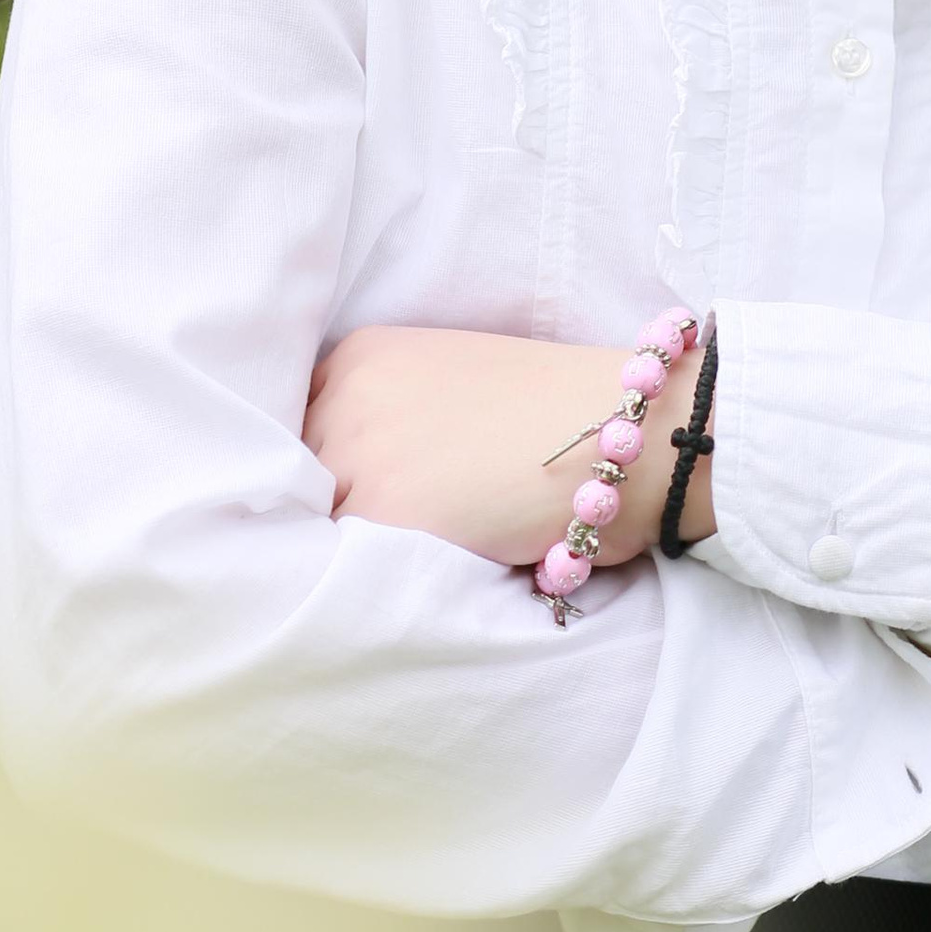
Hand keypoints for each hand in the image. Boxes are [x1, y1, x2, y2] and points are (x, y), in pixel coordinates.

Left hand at [305, 325, 702, 571]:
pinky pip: (352, 564)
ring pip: (325, 524)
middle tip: (403, 530)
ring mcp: (360, 453)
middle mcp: (348, 395)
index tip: (364, 491)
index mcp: (362, 355)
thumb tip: (349, 475)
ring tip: (421, 550)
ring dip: (360, 546)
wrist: (626, 429)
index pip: (303, 429)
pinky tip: (431, 565)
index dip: (335, 468)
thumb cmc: (559, 408)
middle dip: (345, 507)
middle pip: (309, 478)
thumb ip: (393, 412)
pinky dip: (383, 576)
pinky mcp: (385, 512)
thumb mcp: (454, 377)